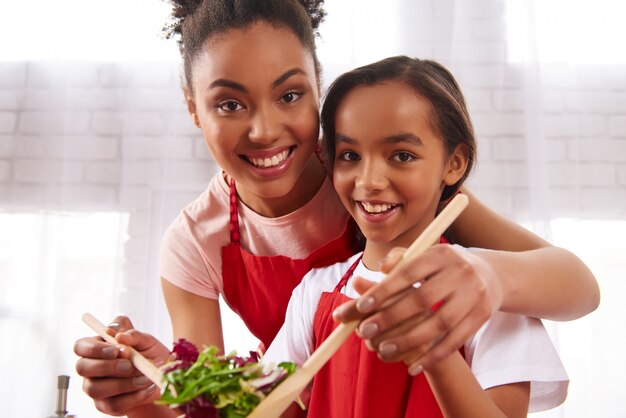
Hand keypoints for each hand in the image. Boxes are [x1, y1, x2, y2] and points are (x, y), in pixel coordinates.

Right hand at [74, 315, 169, 415]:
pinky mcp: (106, 406)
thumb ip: (133, 334)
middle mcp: (90, 368)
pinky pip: (114, 405)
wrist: (160, 375)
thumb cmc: (147, 353)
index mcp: (96, 347)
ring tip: (145, 377)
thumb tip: (120, 336)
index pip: (80, 346)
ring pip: (96, 389)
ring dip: (124, 383)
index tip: (118, 350)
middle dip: (107, 366)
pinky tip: (147, 388)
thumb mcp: (145, 339)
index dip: (95, 348)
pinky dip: (134, 396)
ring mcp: (95, 388)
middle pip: (82, 368)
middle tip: (130, 364)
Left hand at [333, 244, 502, 373]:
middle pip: (422, 299)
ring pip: (439, 323)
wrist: (491, 275)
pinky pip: (455, 340)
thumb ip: (400, 260)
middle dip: (391, 317)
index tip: (362, 305)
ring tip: (384, 349)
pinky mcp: (483, 315)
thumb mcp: (426, 255)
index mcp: (440, 253)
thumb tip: (380, 268)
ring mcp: (474, 294)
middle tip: (365, 331)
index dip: (385, 289)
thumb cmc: (443, 266)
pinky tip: (412, 365)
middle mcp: (460, 272)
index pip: (408, 271)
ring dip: (409, 340)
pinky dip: (433, 355)